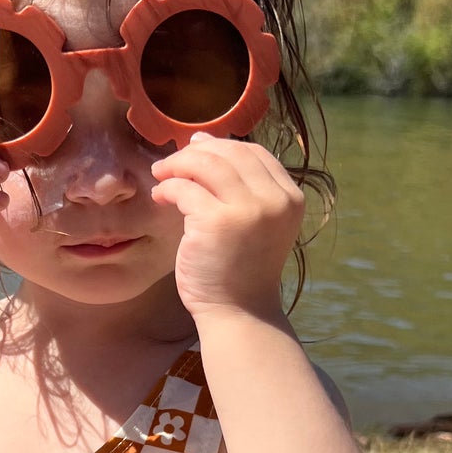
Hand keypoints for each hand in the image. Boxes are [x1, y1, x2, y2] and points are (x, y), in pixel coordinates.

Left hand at [149, 133, 303, 318]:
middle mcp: (274, 200)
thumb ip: (239, 186)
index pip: (255, 153)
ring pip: (207, 164)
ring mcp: (248, 210)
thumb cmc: (241, 269)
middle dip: (196, 153)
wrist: (239, 312)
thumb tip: (202, 140)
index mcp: (290, 198)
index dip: (222, 146)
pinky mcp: (217, 222)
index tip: (196, 150)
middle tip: (171, 164)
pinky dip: (168, 188)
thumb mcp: (254, 221)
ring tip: (161, 175)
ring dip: (178, 165)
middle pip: (231, 153)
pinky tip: (160, 197)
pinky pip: (185, 189)